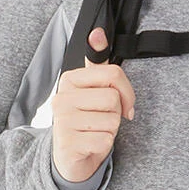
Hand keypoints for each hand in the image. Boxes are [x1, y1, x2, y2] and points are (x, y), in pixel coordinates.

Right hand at [52, 28, 135, 183]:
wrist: (69, 157)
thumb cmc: (85, 120)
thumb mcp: (92, 90)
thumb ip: (98, 64)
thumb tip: (98, 33)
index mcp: (69, 80)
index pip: (113, 74)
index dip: (127, 92)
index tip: (123, 103)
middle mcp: (62, 98)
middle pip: (113, 99)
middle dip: (116, 114)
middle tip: (102, 120)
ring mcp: (63, 122)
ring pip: (111, 121)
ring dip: (110, 131)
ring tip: (95, 132)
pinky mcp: (68, 145)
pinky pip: (105, 141)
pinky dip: (104, 146)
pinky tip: (91, 145)